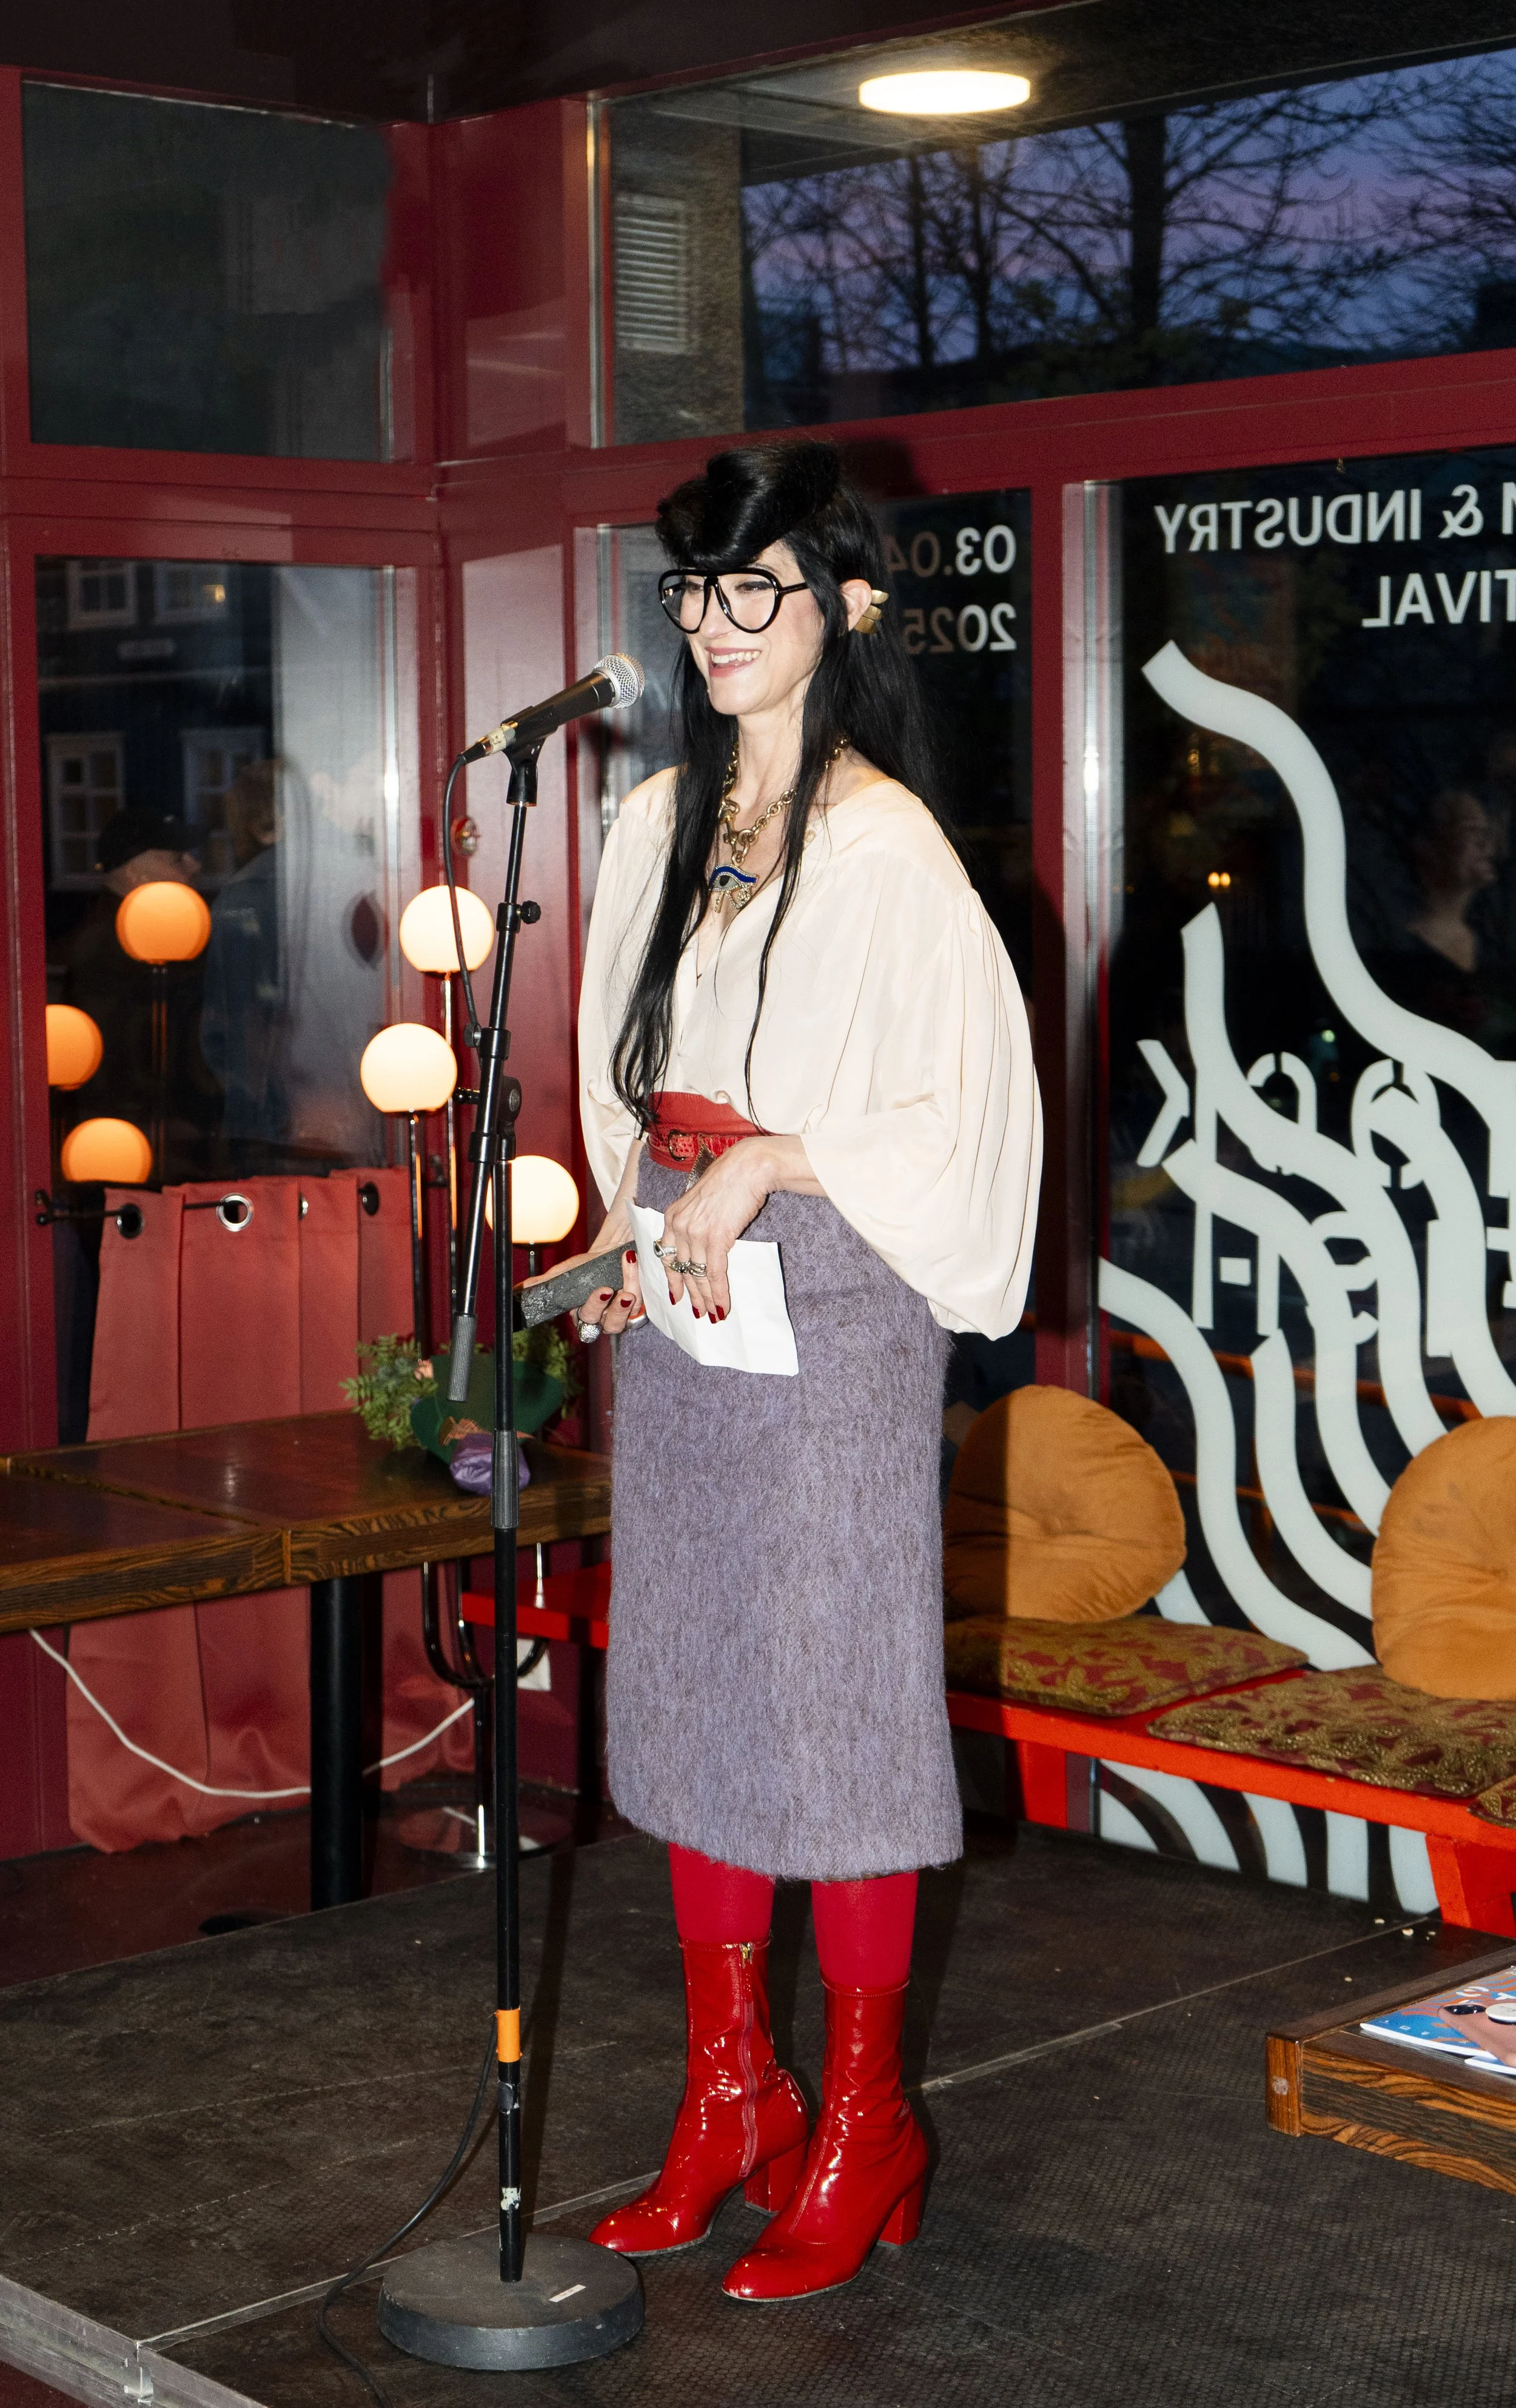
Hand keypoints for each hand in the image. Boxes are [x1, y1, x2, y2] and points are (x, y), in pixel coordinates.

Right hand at [532, 1218, 642, 1340]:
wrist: (613, 1248)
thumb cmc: (588, 1265)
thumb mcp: (565, 1273)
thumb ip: (542, 1283)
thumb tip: (515, 1289)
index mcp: (584, 1317)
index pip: (586, 1326)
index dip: (592, 1312)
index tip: (601, 1293)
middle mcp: (604, 1320)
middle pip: (606, 1326)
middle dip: (609, 1308)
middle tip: (609, 1289)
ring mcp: (624, 1315)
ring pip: (625, 1320)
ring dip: (626, 1302)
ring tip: (627, 1280)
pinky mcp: (641, 1307)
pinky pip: (641, 1305)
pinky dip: (638, 1284)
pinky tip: (633, 1265)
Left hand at [658, 1139, 775, 1319]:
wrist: (748, 1167)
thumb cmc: (730, 1181)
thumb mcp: (701, 1201)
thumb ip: (696, 1222)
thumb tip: (704, 1245)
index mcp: (673, 1216)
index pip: (667, 1256)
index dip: (672, 1279)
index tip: (676, 1296)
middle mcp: (679, 1226)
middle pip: (682, 1271)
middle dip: (691, 1295)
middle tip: (697, 1312)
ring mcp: (696, 1233)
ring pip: (698, 1276)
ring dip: (706, 1299)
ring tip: (712, 1315)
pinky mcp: (715, 1238)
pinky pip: (714, 1274)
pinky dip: (719, 1294)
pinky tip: (723, 1306)